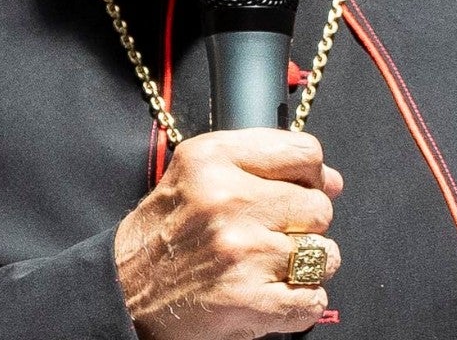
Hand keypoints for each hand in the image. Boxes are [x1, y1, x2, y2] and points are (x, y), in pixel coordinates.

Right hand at [114, 128, 343, 339]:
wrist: (124, 291)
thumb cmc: (163, 232)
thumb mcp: (197, 173)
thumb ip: (262, 164)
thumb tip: (332, 180)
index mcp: (214, 159)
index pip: (305, 153)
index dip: (310, 175)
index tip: (296, 189)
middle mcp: (228, 200)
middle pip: (319, 207)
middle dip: (302, 225)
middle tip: (268, 236)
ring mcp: (241, 252)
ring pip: (323, 255)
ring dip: (304, 266)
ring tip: (267, 267)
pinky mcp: (249, 299)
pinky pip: (313, 299)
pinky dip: (300, 303)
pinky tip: (270, 295)